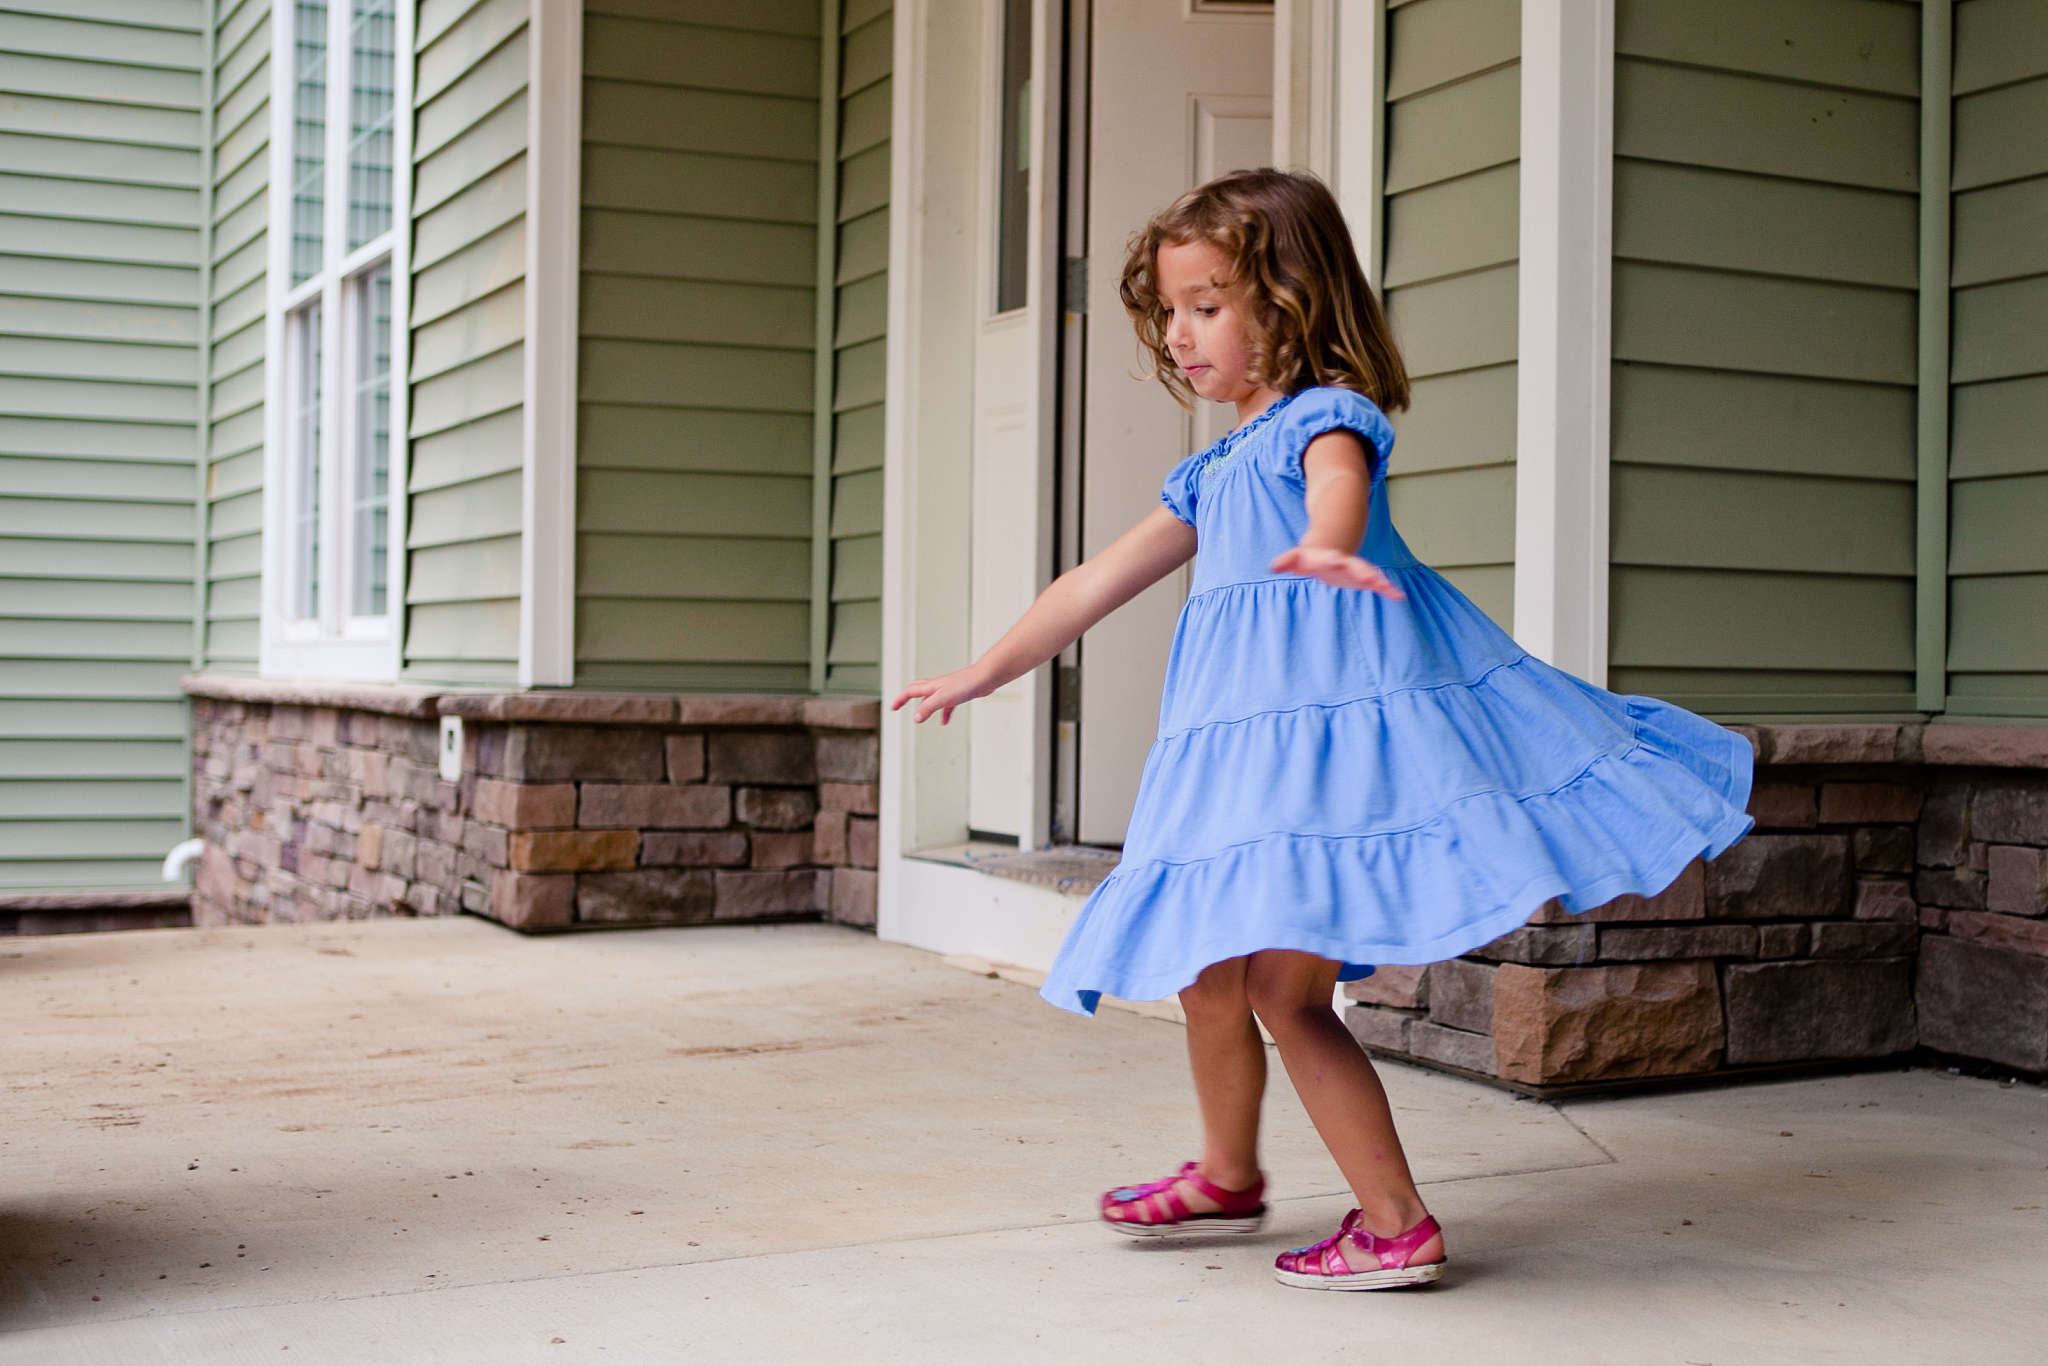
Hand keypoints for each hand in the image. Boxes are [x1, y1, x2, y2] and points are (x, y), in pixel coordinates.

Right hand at [891, 665, 995, 724]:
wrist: (984, 679)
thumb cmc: (965, 684)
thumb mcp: (943, 698)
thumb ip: (928, 708)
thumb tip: (916, 718)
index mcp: (931, 686)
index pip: (909, 691)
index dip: (900, 699)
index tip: (893, 708)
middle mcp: (937, 687)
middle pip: (917, 690)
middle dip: (906, 697)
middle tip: (899, 705)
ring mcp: (948, 690)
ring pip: (931, 699)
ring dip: (924, 707)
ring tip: (921, 717)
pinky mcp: (958, 695)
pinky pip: (947, 705)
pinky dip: (943, 713)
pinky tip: (945, 722)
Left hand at [1270, 545, 1405, 598]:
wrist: (1326, 551)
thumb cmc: (1309, 557)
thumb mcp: (1296, 558)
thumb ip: (1286, 561)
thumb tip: (1272, 567)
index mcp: (1330, 558)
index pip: (1333, 559)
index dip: (1334, 560)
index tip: (1337, 560)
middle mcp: (1347, 562)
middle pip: (1357, 566)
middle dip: (1364, 572)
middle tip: (1374, 579)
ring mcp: (1357, 570)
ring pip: (1371, 574)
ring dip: (1380, 582)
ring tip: (1392, 590)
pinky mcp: (1363, 578)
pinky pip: (1378, 584)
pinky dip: (1388, 589)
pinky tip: (1399, 597)